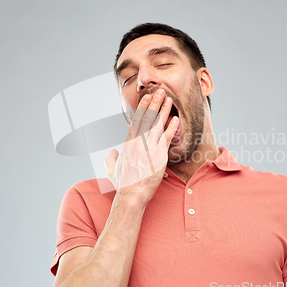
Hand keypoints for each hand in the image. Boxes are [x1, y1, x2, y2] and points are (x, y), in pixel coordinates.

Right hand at [104, 89, 179, 204]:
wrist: (132, 195)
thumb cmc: (122, 184)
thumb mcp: (112, 169)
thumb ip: (111, 159)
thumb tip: (111, 153)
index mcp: (128, 143)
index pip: (136, 120)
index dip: (143, 107)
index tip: (147, 97)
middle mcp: (138, 143)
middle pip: (147, 118)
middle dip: (154, 103)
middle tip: (159, 91)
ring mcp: (149, 149)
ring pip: (157, 125)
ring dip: (163, 111)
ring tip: (168, 99)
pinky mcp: (159, 157)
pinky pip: (166, 139)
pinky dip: (171, 128)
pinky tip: (175, 119)